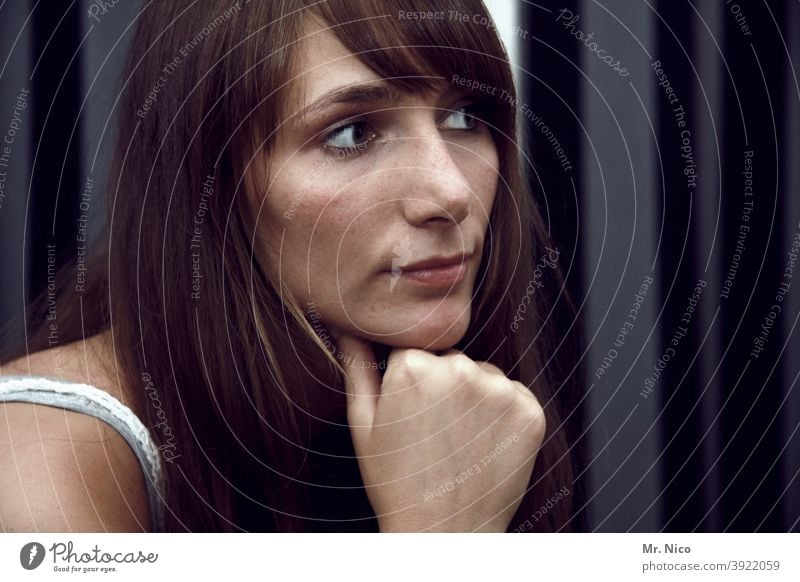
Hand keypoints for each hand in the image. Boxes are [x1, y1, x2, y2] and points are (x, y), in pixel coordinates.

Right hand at [333, 329, 546, 531]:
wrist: (444, 534)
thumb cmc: (396, 480)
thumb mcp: (363, 423)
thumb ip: (357, 365)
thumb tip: (347, 327)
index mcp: (413, 366)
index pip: (416, 351)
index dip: (411, 383)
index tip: (411, 414)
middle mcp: (459, 368)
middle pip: (452, 359)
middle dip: (444, 386)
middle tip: (434, 433)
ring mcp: (499, 390)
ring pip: (484, 376)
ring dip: (476, 397)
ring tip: (459, 441)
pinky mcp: (530, 411)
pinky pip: (514, 395)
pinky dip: (504, 414)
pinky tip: (484, 444)